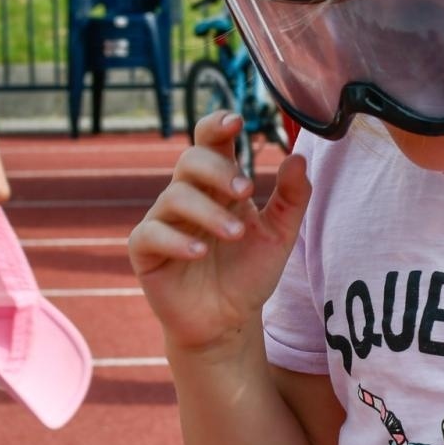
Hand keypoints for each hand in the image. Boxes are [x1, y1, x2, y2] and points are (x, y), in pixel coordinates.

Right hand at [128, 112, 311, 351]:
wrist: (227, 322)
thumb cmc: (249, 273)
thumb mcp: (280, 235)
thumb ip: (293, 198)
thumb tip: (298, 157)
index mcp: (217, 184)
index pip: (209, 141)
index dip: (217, 125)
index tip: (237, 122)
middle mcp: (187, 195)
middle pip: (190, 160)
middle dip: (218, 170)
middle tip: (246, 190)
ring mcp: (163, 221)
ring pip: (174, 196)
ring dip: (208, 212)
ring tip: (236, 234)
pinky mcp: (145, 251)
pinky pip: (151, 234)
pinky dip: (176, 240)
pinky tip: (200, 252)